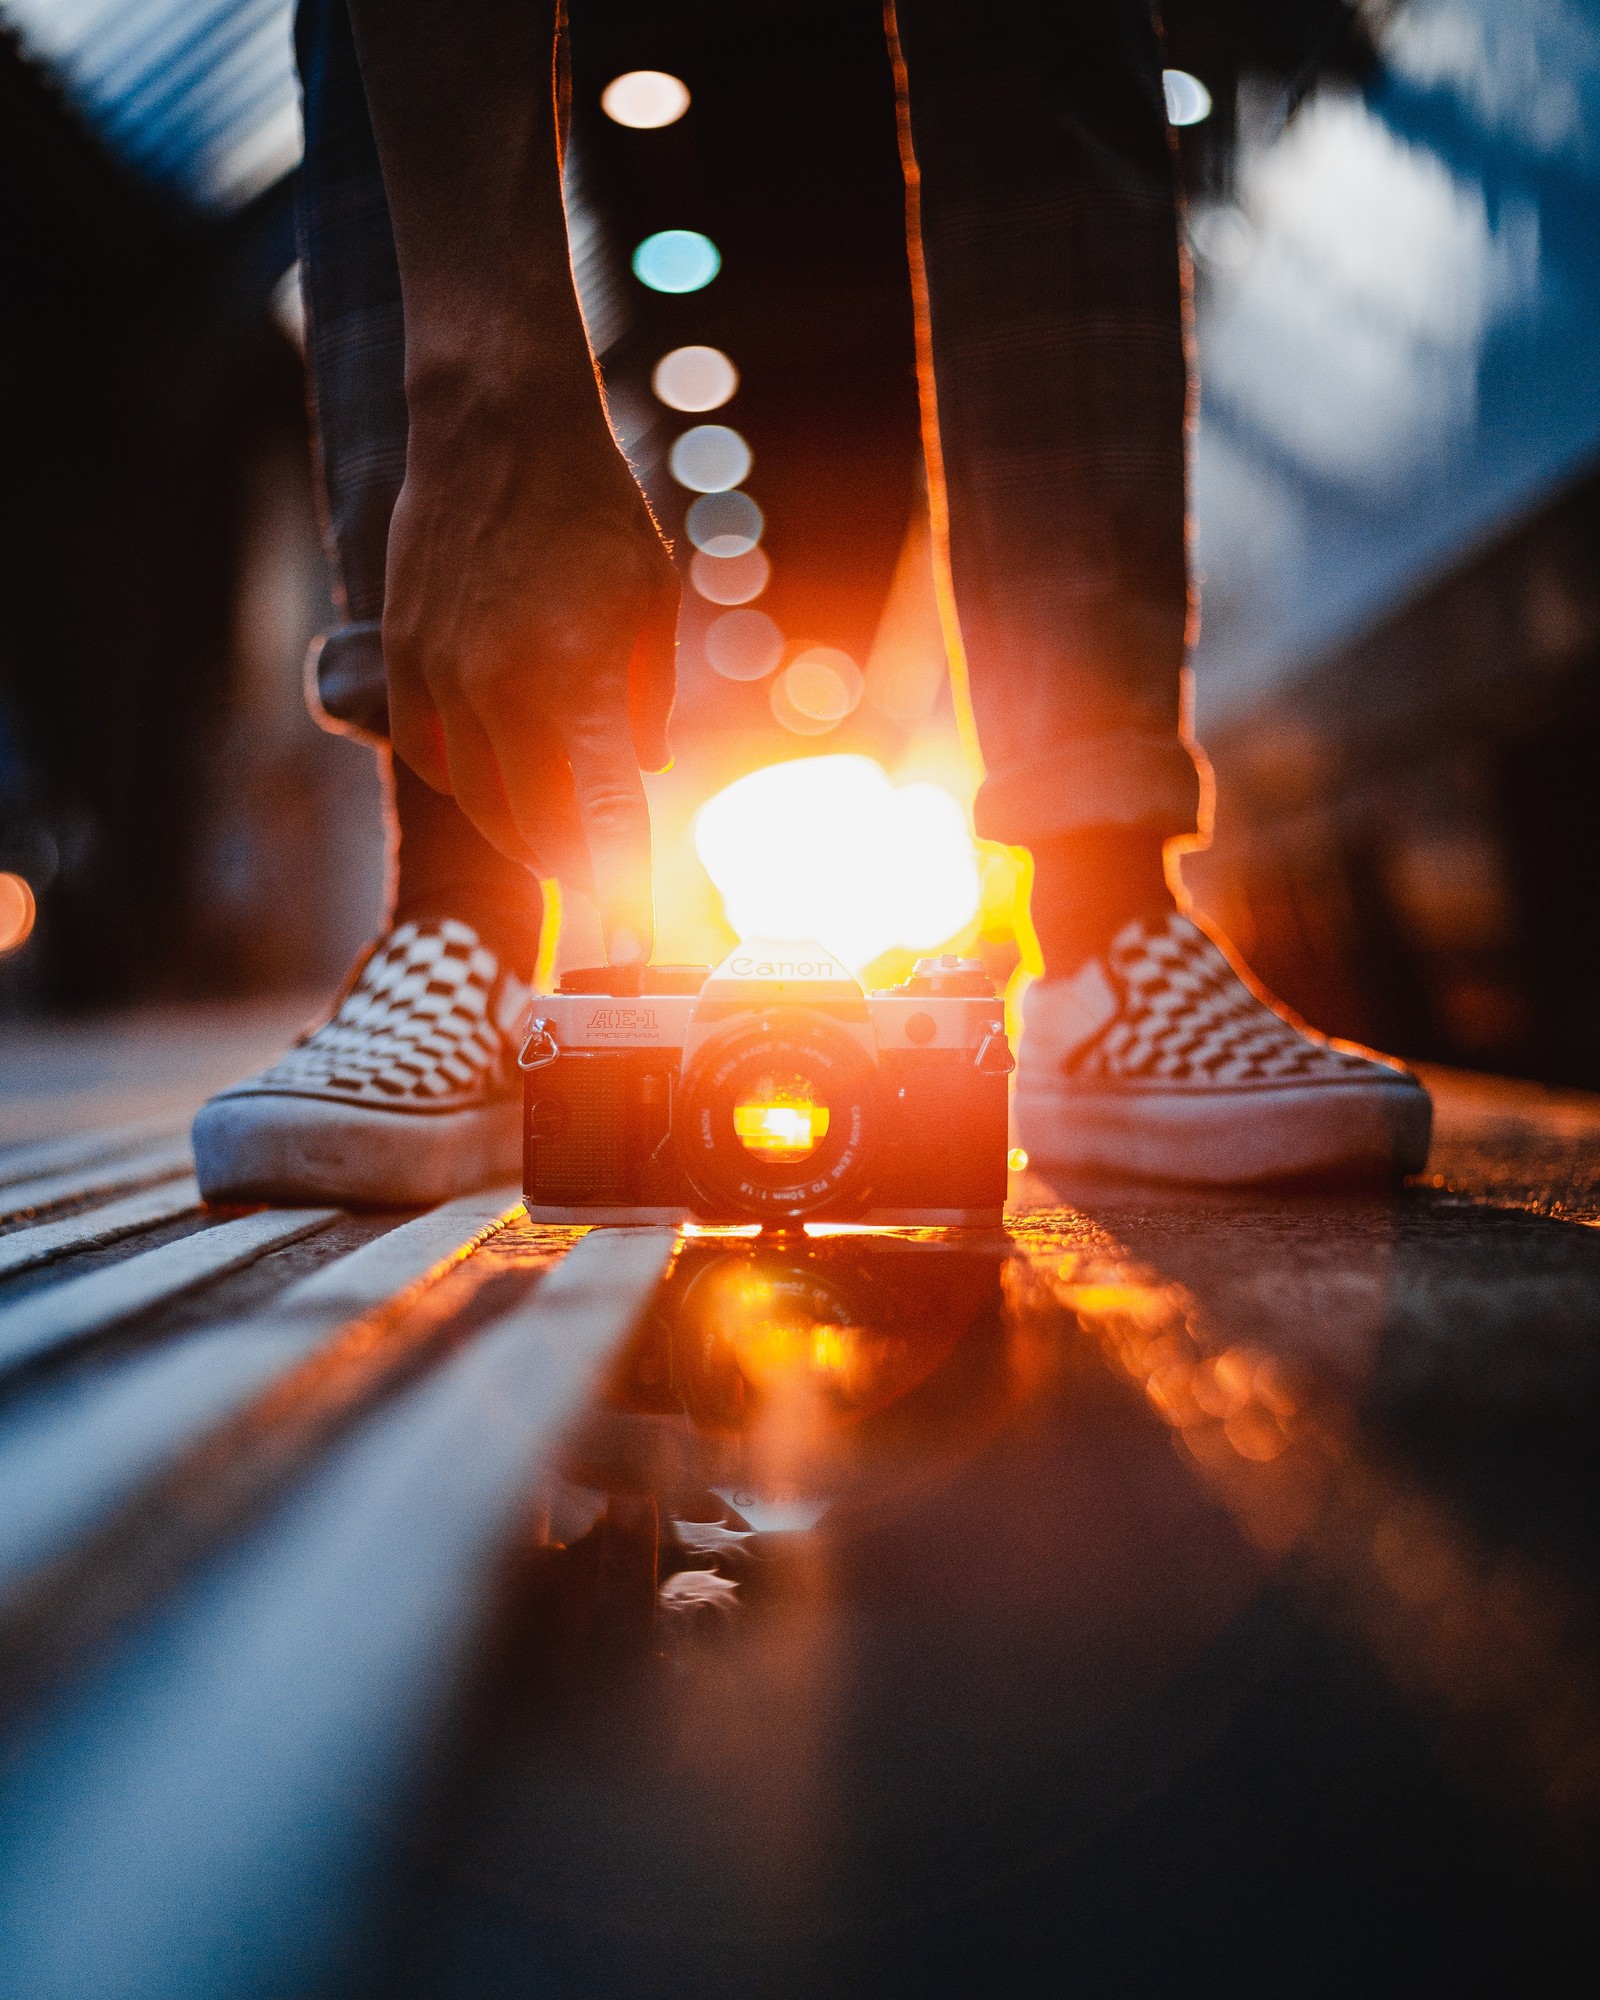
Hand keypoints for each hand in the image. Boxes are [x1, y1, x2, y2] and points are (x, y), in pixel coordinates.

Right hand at [382, 398, 676, 965]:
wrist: (493, 426)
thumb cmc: (590, 509)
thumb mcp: (651, 603)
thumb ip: (645, 700)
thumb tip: (638, 774)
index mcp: (575, 681)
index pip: (604, 817)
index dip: (623, 889)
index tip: (635, 945)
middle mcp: (499, 693)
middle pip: (537, 828)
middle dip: (577, 868)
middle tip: (605, 885)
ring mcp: (440, 681)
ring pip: (480, 804)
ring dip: (525, 832)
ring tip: (561, 837)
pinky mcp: (402, 663)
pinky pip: (433, 759)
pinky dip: (471, 785)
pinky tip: (501, 778)